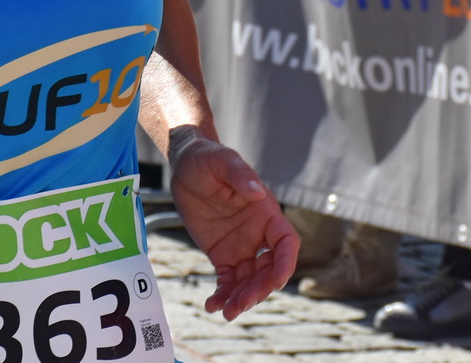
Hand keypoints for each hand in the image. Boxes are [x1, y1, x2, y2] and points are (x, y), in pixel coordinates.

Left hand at [167, 128, 296, 320]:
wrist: (184, 165)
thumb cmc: (207, 158)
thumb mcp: (221, 160)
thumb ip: (239, 175)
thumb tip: (256, 191)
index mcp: (265, 212)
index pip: (286, 243)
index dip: (285, 264)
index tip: (277, 281)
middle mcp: (258, 233)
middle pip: (269, 269)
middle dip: (259, 289)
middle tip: (240, 305)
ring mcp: (241, 246)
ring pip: (249, 280)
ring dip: (241, 298)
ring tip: (225, 312)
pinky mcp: (222, 255)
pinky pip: (227, 280)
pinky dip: (223, 295)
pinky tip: (212, 305)